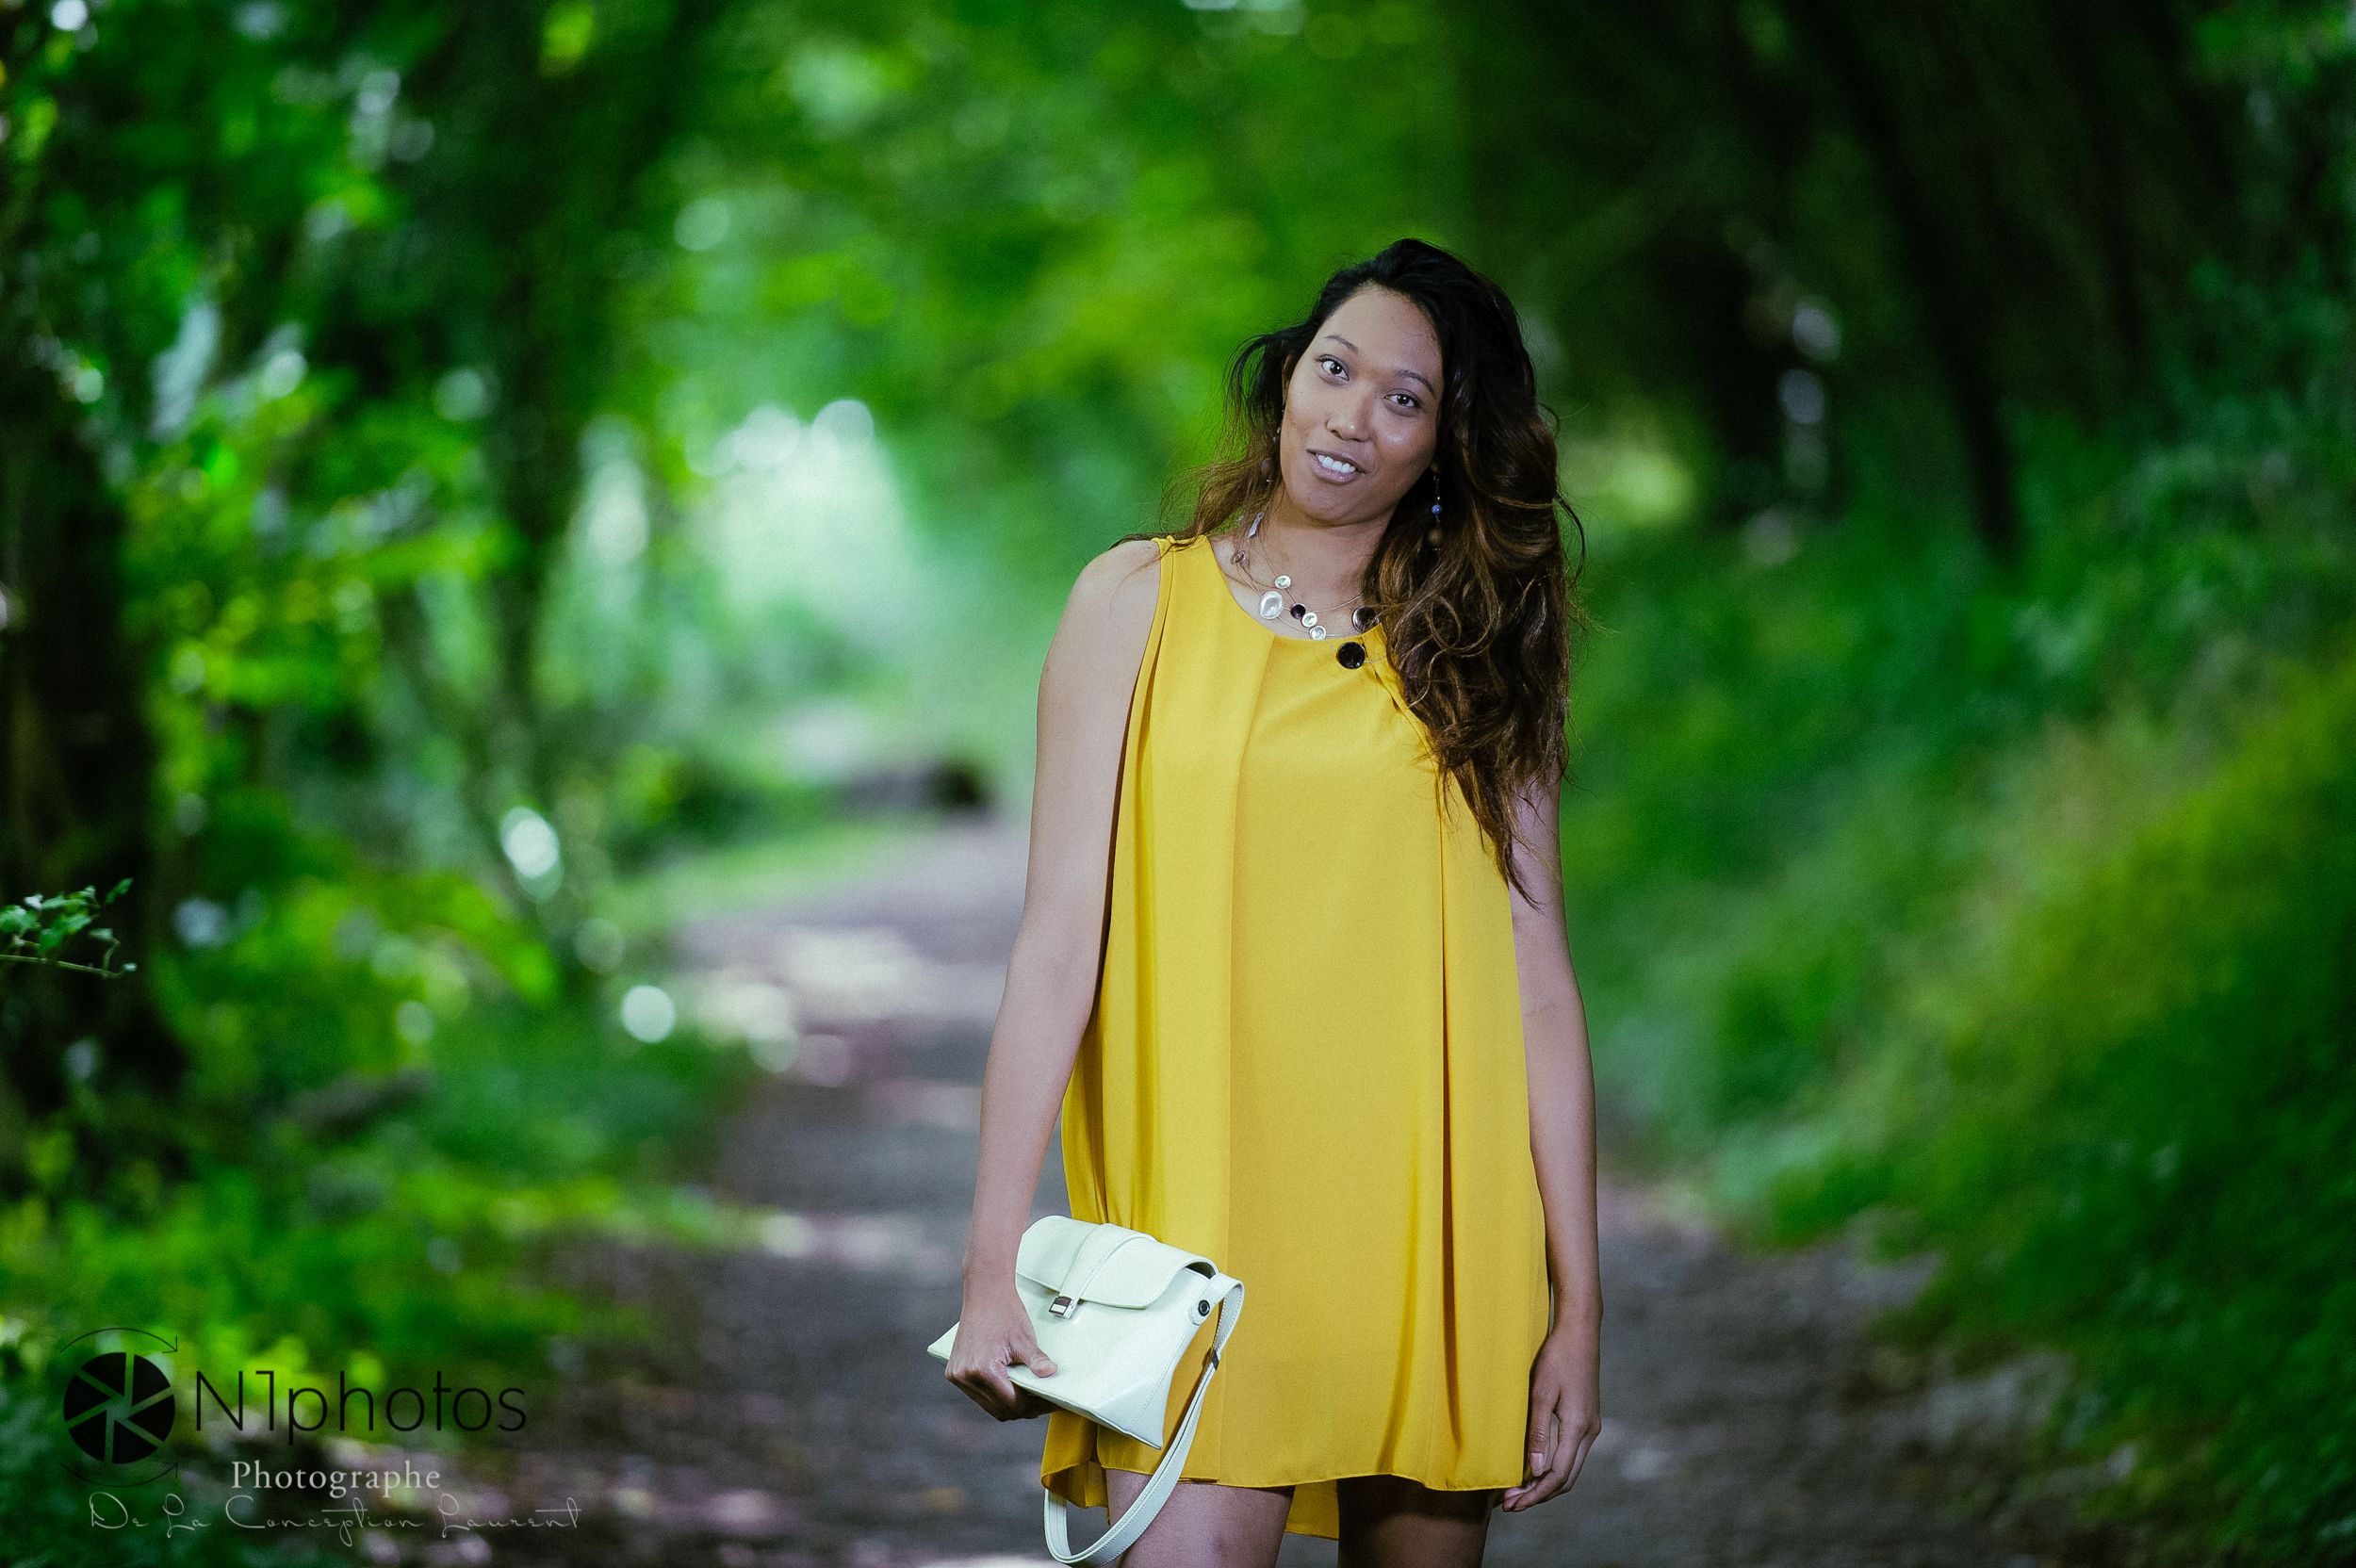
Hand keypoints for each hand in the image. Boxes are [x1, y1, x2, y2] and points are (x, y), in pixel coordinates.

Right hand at [944, 1280, 1059, 1421]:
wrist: (984, 1293)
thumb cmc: (1004, 1312)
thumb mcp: (1024, 1339)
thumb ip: (1036, 1361)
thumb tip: (1050, 1375)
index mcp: (983, 1369)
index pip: (1013, 1404)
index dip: (1033, 1406)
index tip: (1047, 1403)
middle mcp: (965, 1376)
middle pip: (1000, 1410)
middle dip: (1023, 1409)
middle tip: (1041, 1402)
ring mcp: (957, 1375)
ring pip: (988, 1405)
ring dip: (1009, 1404)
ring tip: (1028, 1395)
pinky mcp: (954, 1372)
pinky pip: (978, 1394)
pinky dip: (995, 1394)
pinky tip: (1010, 1386)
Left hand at [1500, 1319, 1599, 1513]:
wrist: (1580, 1332)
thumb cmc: (1556, 1357)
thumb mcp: (1540, 1392)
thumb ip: (1538, 1433)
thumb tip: (1536, 1470)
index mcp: (1578, 1427)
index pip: (1557, 1476)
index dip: (1534, 1494)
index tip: (1511, 1504)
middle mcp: (1589, 1432)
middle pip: (1566, 1479)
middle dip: (1539, 1495)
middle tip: (1510, 1505)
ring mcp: (1590, 1426)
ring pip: (1571, 1469)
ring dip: (1546, 1484)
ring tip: (1518, 1491)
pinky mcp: (1586, 1419)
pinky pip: (1572, 1455)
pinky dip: (1554, 1468)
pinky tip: (1533, 1467)